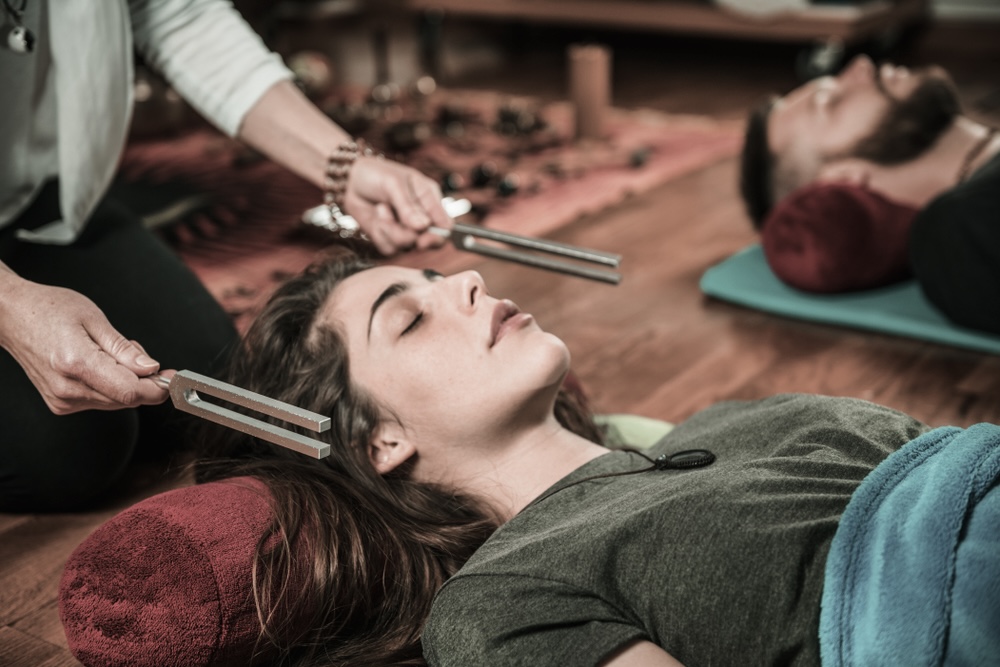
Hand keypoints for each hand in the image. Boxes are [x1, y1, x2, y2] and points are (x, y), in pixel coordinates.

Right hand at [0, 279, 169, 413]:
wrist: (11, 316)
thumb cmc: (50, 309)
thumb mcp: (94, 319)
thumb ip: (124, 349)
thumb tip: (151, 369)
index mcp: (76, 363)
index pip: (130, 392)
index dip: (157, 388)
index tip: (173, 377)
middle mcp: (67, 388)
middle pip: (126, 399)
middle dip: (144, 380)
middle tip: (139, 354)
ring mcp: (62, 399)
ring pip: (116, 401)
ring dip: (127, 381)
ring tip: (111, 352)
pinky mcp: (60, 404)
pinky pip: (101, 400)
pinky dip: (110, 385)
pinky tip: (100, 364)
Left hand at [343, 157, 453, 255]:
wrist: (350, 181)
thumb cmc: (376, 175)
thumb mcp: (394, 184)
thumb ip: (408, 206)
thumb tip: (423, 226)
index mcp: (430, 200)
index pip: (446, 226)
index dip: (439, 236)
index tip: (423, 237)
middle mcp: (422, 218)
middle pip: (429, 242)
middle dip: (410, 235)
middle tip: (395, 220)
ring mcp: (406, 230)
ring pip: (407, 246)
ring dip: (390, 229)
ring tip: (382, 208)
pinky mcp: (389, 238)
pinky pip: (389, 249)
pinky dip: (380, 234)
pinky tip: (377, 216)